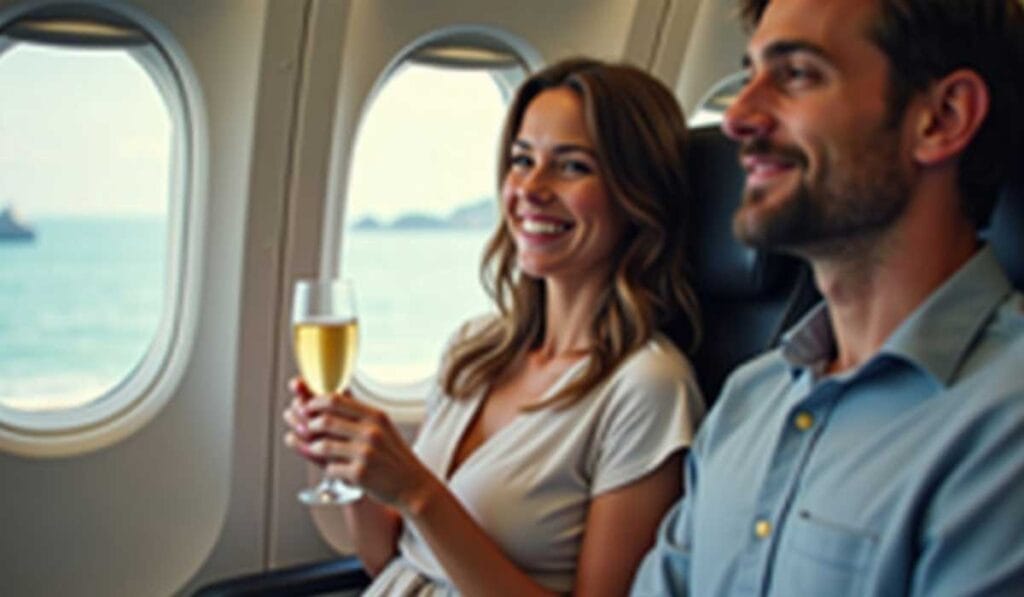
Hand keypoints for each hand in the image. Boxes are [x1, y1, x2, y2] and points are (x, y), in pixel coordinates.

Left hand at [283, 378, 440, 510]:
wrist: (412, 485)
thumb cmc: (393, 456)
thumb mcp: (383, 427)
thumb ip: (359, 413)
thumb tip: (331, 396)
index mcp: (375, 416)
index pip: (335, 400)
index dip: (314, 403)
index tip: (306, 407)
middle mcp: (371, 432)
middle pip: (325, 421)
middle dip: (309, 425)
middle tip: (306, 429)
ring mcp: (365, 453)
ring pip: (323, 445)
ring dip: (313, 448)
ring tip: (315, 450)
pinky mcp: (360, 474)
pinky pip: (330, 468)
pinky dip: (329, 469)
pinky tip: (336, 470)